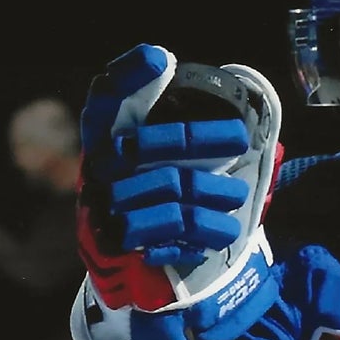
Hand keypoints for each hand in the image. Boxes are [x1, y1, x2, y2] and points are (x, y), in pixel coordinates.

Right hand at [71, 43, 283, 339]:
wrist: (132, 282)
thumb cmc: (157, 211)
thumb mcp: (169, 174)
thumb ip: (193, 145)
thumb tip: (243, 120)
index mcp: (105, 143)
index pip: (104, 99)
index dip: (126, 77)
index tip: (159, 58)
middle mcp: (96, 172)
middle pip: (145, 146)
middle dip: (198, 139)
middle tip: (241, 140)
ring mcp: (102, 211)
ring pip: (165, 190)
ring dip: (209, 193)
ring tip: (239, 200)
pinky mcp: (118, 249)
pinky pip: (166, 232)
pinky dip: (202, 230)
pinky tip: (225, 233)